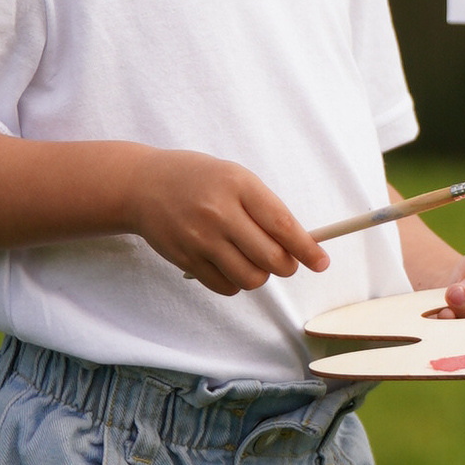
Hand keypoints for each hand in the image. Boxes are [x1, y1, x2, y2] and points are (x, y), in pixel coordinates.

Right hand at [131, 149, 327, 296]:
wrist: (142, 185)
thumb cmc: (198, 180)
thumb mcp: (235, 177)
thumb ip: (265, 208)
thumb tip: (299, 244)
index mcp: (238, 185)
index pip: (282, 225)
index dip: (307, 249)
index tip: (321, 262)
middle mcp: (219, 213)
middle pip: (270, 258)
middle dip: (287, 266)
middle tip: (285, 262)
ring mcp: (200, 238)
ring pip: (250, 278)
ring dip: (261, 276)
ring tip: (253, 261)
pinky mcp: (186, 259)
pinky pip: (225, 287)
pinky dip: (236, 283)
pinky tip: (230, 266)